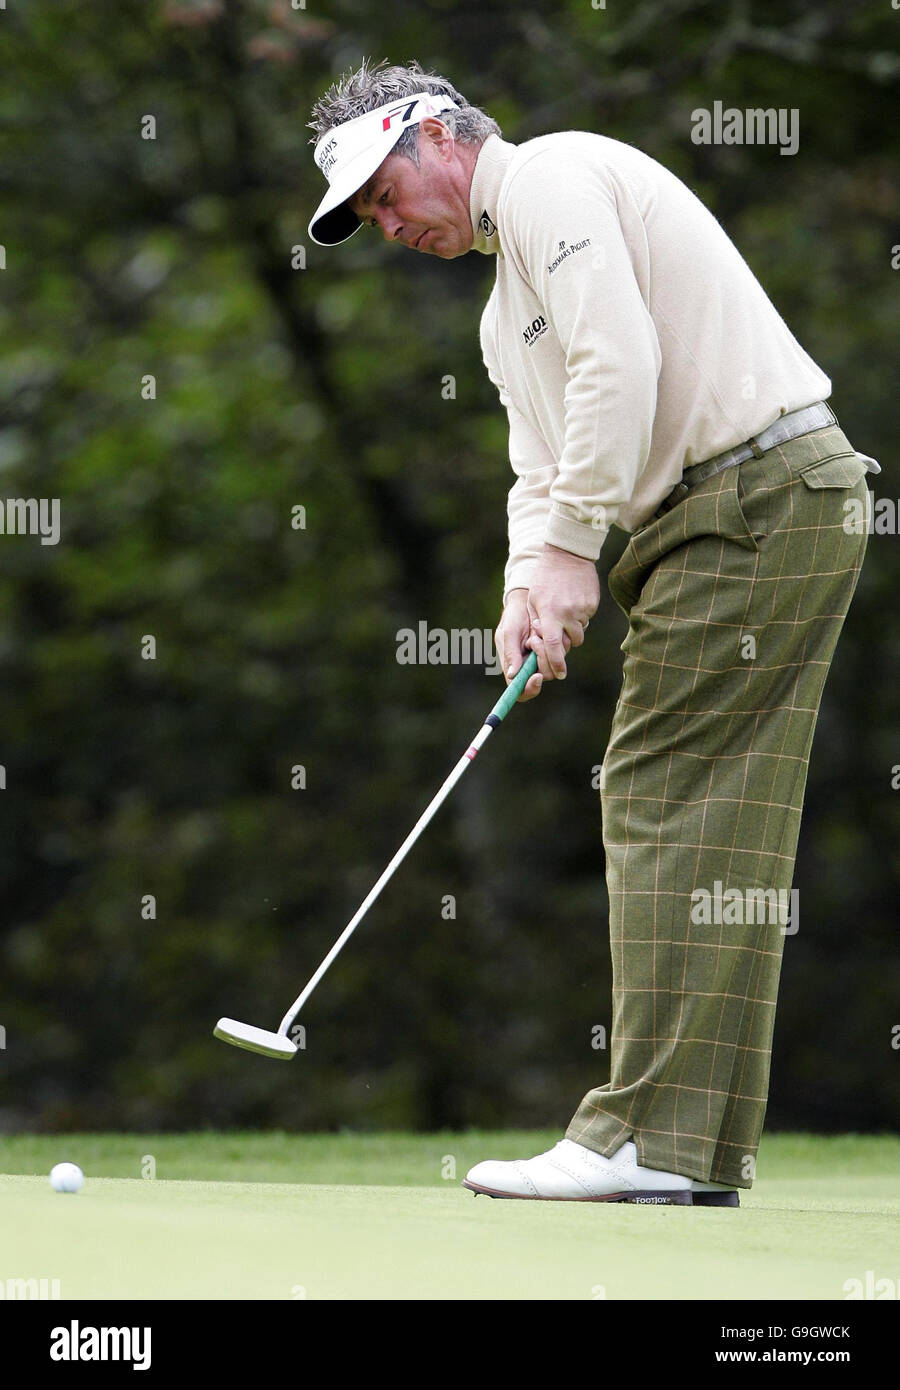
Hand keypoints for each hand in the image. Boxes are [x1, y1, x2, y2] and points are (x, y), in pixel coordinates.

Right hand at [494, 589, 545, 702]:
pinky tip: (544, 626)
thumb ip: (510, 654)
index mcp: (513, 667)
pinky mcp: (555, 650)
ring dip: (547, 648)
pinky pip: (561, 653)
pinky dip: (556, 641)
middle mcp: (529, 666)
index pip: (521, 690)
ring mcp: (542, 658)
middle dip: (541, 660)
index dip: (529, 689)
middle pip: (542, 678)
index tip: (537, 677)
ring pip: (553, 666)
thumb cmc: (514, 616)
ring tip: (537, 627)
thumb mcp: (509, 632)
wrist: (529, 599)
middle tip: (534, 640)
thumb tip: (513, 676)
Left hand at [525, 544, 599, 682]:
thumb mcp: (533, 601)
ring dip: (572, 630)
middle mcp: (568, 613)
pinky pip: (586, 620)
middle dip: (565, 644)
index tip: (559, 674)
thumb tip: (542, 647)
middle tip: (558, 632)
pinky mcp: (593, 604)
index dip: (556, 663)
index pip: (554, 646)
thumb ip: (538, 625)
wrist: (567, 554)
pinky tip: (572, 601)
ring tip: (563, 611)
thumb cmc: (544, 579)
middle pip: (571, 644)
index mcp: (549, 614)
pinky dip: (579, 616)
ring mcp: (583, 609)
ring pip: (580, 633)